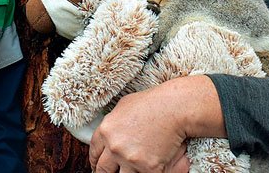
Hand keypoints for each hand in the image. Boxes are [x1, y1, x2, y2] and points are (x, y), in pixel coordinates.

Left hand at [88, 76, 219, 172]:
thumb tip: (109, 133)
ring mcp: (130, 159)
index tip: (98, 165)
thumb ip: (113, 122)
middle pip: (103, 170)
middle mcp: (114, 146)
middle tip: (111, 172)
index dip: (95, 161)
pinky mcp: (148, 168)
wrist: (174, 107)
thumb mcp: (124, 106)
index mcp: (106, 130)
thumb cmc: (152, 103)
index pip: (94, 153)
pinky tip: (148, 169)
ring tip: (131, 170)